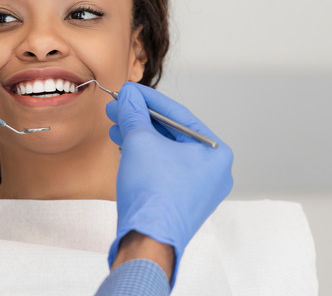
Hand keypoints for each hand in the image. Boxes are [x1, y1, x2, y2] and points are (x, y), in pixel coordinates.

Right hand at [105, 82, 232, 284]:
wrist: (147, 240)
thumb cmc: (153, 194)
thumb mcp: (139, 142)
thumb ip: (134, 113)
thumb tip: (128, 96)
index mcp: (215, 153)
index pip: (177, 115)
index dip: (148, 99)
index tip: (128, 91)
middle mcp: (214, 171)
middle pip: (171, 133)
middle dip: (140, 119)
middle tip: (117, 107)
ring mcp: (199, 188)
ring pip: (166, 152)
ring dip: (139, 137)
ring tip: (115, 126)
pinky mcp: (183, 201)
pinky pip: (165, 169)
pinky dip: (145, 157)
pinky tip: (125, 148)